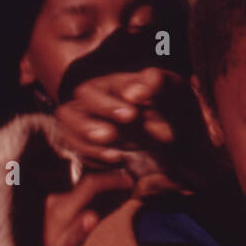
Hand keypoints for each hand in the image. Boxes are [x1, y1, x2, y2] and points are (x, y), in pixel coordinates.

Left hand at [43, 169, 134, 245]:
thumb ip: (77, 233)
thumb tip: (92, 217)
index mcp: (61, 209)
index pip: (90, 184)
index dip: (113, 179)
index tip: (131, 181)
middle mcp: (57, 200)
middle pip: (90, 182)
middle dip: (112, 180)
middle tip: (133, 183)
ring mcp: (56, 200)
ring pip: (86, 188)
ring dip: (105, 187)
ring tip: (124, 189)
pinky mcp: (57, 204)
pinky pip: (81, 194)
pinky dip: (97, 194)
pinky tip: (108, 198)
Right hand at [54, 68, 185, 167]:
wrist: (178, 126)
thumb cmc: (170, 101)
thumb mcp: (171, 87)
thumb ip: (155, 83)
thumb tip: (133, 93)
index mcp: (107, 86)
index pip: (91, 93)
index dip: (107, 105)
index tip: (132, 114)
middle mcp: (90, 106)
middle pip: (68, 114)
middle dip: (87, 127)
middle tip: (111, 135)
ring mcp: (86, 127)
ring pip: (67, 136)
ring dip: (88, 147)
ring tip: (117, 155)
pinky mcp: (90, 148)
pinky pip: (79, 156)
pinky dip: (96, 161)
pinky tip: (119, 162)